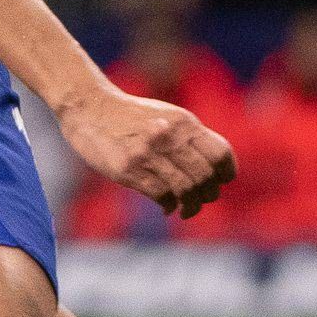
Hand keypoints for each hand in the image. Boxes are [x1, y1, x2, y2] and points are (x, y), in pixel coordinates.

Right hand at [56, 87, 236, 219]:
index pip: (221, 154)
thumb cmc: (132, 116)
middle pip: (206, 177)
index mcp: (183, 122)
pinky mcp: (128, 170)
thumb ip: (188, 137)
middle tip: (200, 199)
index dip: (226, 173)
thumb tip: (214, 169)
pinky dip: (169, 206)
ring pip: (186, 190)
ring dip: (190, 206)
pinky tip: (166, 207)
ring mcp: (148, 154)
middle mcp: (169, 136)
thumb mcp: (167, 116)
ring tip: (185, 209)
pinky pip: (161, 196)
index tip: (219, 182)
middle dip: (208, 194)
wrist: (90, 107)